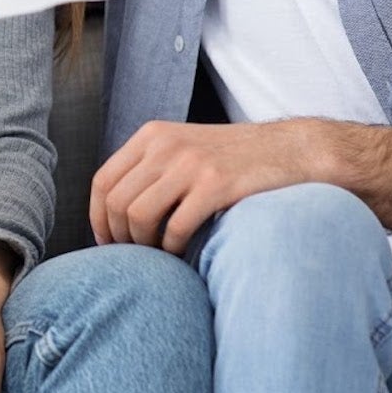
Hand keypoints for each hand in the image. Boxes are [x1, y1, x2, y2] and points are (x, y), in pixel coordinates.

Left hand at [90, 118, 331, 253]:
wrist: (293, 151)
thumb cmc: (235, 159)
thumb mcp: (184, 148)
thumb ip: (150, 168)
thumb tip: (111, 212)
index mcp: (152, 135)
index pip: (103, 181)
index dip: (98, 218)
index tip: (107, 243)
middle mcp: (165, 146)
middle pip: (116, 202)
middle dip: (119, 237)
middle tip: (133, 257)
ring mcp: (191, 164)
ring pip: (139, 215)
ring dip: (143, 245)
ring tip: (157, 256)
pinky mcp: (216, 185)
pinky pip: (175, 227)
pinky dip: (171, 248)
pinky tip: (180, 254)